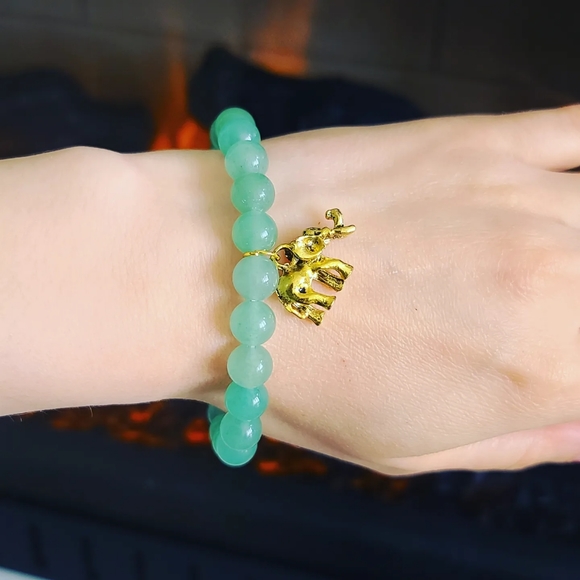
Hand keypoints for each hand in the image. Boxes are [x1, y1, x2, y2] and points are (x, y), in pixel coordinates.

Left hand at [202, 106, 579, 473]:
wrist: (212, 271)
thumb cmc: (297, 375)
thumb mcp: (408, 449)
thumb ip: (521, 439)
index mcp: (540, 370)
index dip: (578, 371)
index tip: (554, 365)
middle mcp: (555, 275)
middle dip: (576, 317)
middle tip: (538, 322)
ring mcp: (518, 195)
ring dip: (577, 256)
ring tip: (537, 272)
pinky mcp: (477, 140)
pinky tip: (566, 192)